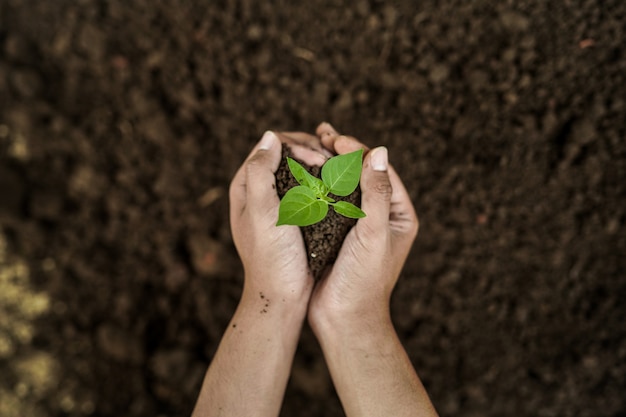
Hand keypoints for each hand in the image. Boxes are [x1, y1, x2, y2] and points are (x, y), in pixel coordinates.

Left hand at [229, 130, 329, 304]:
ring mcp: (280, 204)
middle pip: (288, 155)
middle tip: (332, 162)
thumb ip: (260, 172)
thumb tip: (270, 136)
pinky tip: (342, 188)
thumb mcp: (261, 212)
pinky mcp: (298, 216)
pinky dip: (327, 183)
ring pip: (302, 171)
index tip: (318, 157)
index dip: (297, 144)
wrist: (283, 297)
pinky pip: (313, 189)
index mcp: (245, 186)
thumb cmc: (271, 257)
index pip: (270, 146)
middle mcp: (260, 191)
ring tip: (340, 172)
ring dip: (322, 166)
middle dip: (312, 151)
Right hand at [308, 123, 418, 327]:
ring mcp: (358, 223)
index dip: (359, 151)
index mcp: (398, 214)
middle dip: (343, 152)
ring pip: (344, 183)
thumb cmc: (364, 280)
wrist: (343, 320)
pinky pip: (329, 200)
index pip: (380, 171)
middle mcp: (381, 215)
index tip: (336, 140)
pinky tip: (302, 169)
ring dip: (329, 162)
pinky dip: (317, 182)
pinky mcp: (337, 231)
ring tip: (312, 142)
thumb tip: (379, 151)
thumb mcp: (374, 234)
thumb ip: (376, 193)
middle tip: (323, 132)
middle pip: (363, 173)